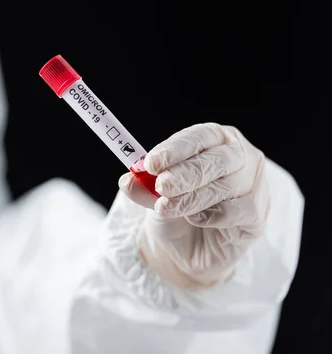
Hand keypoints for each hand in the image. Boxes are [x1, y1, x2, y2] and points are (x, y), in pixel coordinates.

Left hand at [120, 123, 269, 288]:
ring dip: (192, 197)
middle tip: (162, 186)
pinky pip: (238, 210)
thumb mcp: (153, 196)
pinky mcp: (257, 214)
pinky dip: (213, 215)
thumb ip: (143, 187)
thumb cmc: (176, 209)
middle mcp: (240, 156)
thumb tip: (128, 181)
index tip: (151, 163)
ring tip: (166, 207)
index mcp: (215, 139)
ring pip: (225, 186)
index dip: (175, 149)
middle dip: (185, 173)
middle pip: (216, 160)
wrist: (188, 248)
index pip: (199, 137)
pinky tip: (195, 219)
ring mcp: (254, 184)